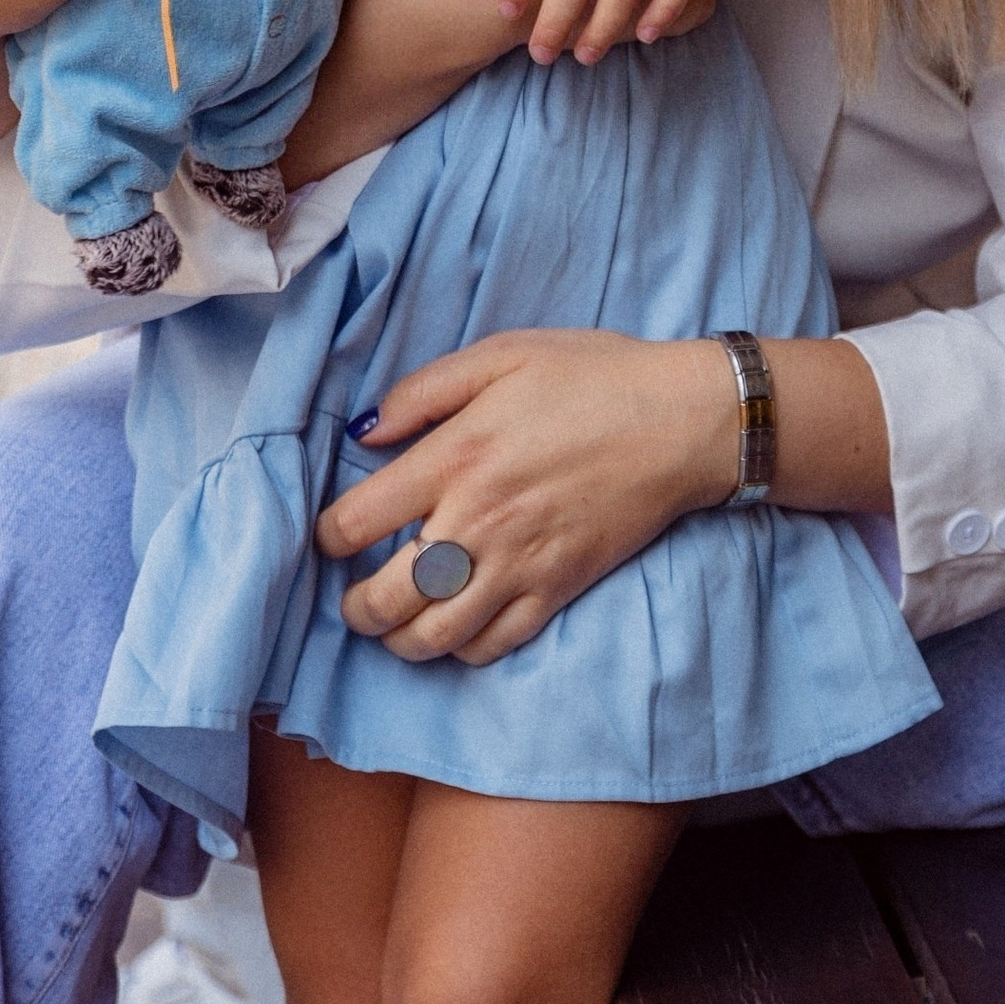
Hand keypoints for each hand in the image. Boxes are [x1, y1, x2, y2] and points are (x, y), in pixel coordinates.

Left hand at [319, 330, 739, 665]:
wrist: (678, 421)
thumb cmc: (591, 376)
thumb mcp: (502, 354)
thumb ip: (425, 391)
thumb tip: (365, 433)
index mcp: (456, 457)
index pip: (356, 521)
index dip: (326, 536)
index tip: (331, 533)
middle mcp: (477, 522)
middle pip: (385, 598)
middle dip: (353, 607)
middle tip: (353, 596)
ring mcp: (518, 565)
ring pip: (432, 637)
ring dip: (398, 640)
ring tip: (393, 624)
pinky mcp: (556, 591)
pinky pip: (492, 646)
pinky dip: (460, 649)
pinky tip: (454, 628)